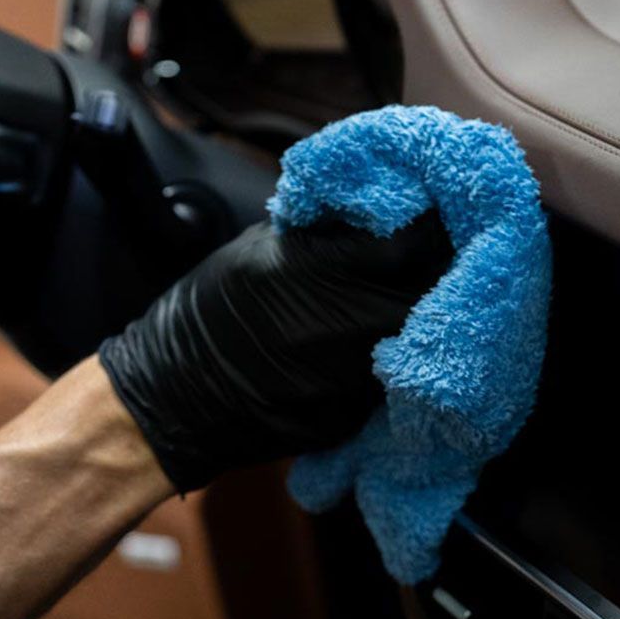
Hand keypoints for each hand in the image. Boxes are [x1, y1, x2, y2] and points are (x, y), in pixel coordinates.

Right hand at [98, 213, 450, 491]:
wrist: (176, 392)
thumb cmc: (214, 308)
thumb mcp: (265, 245)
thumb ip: (329, 228)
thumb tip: (384, 202)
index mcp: (321, 274)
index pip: (411, 243)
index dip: (431, 223)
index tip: (435, 211)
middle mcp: (346, 330)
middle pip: (432, 291)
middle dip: (441, 268)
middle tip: (443, 249)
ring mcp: (353, 381)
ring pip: (422, 337)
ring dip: (428, 311)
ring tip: (418, 291)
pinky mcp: (355, 416)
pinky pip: (398, 378)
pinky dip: (400, 354)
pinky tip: (387, 340)